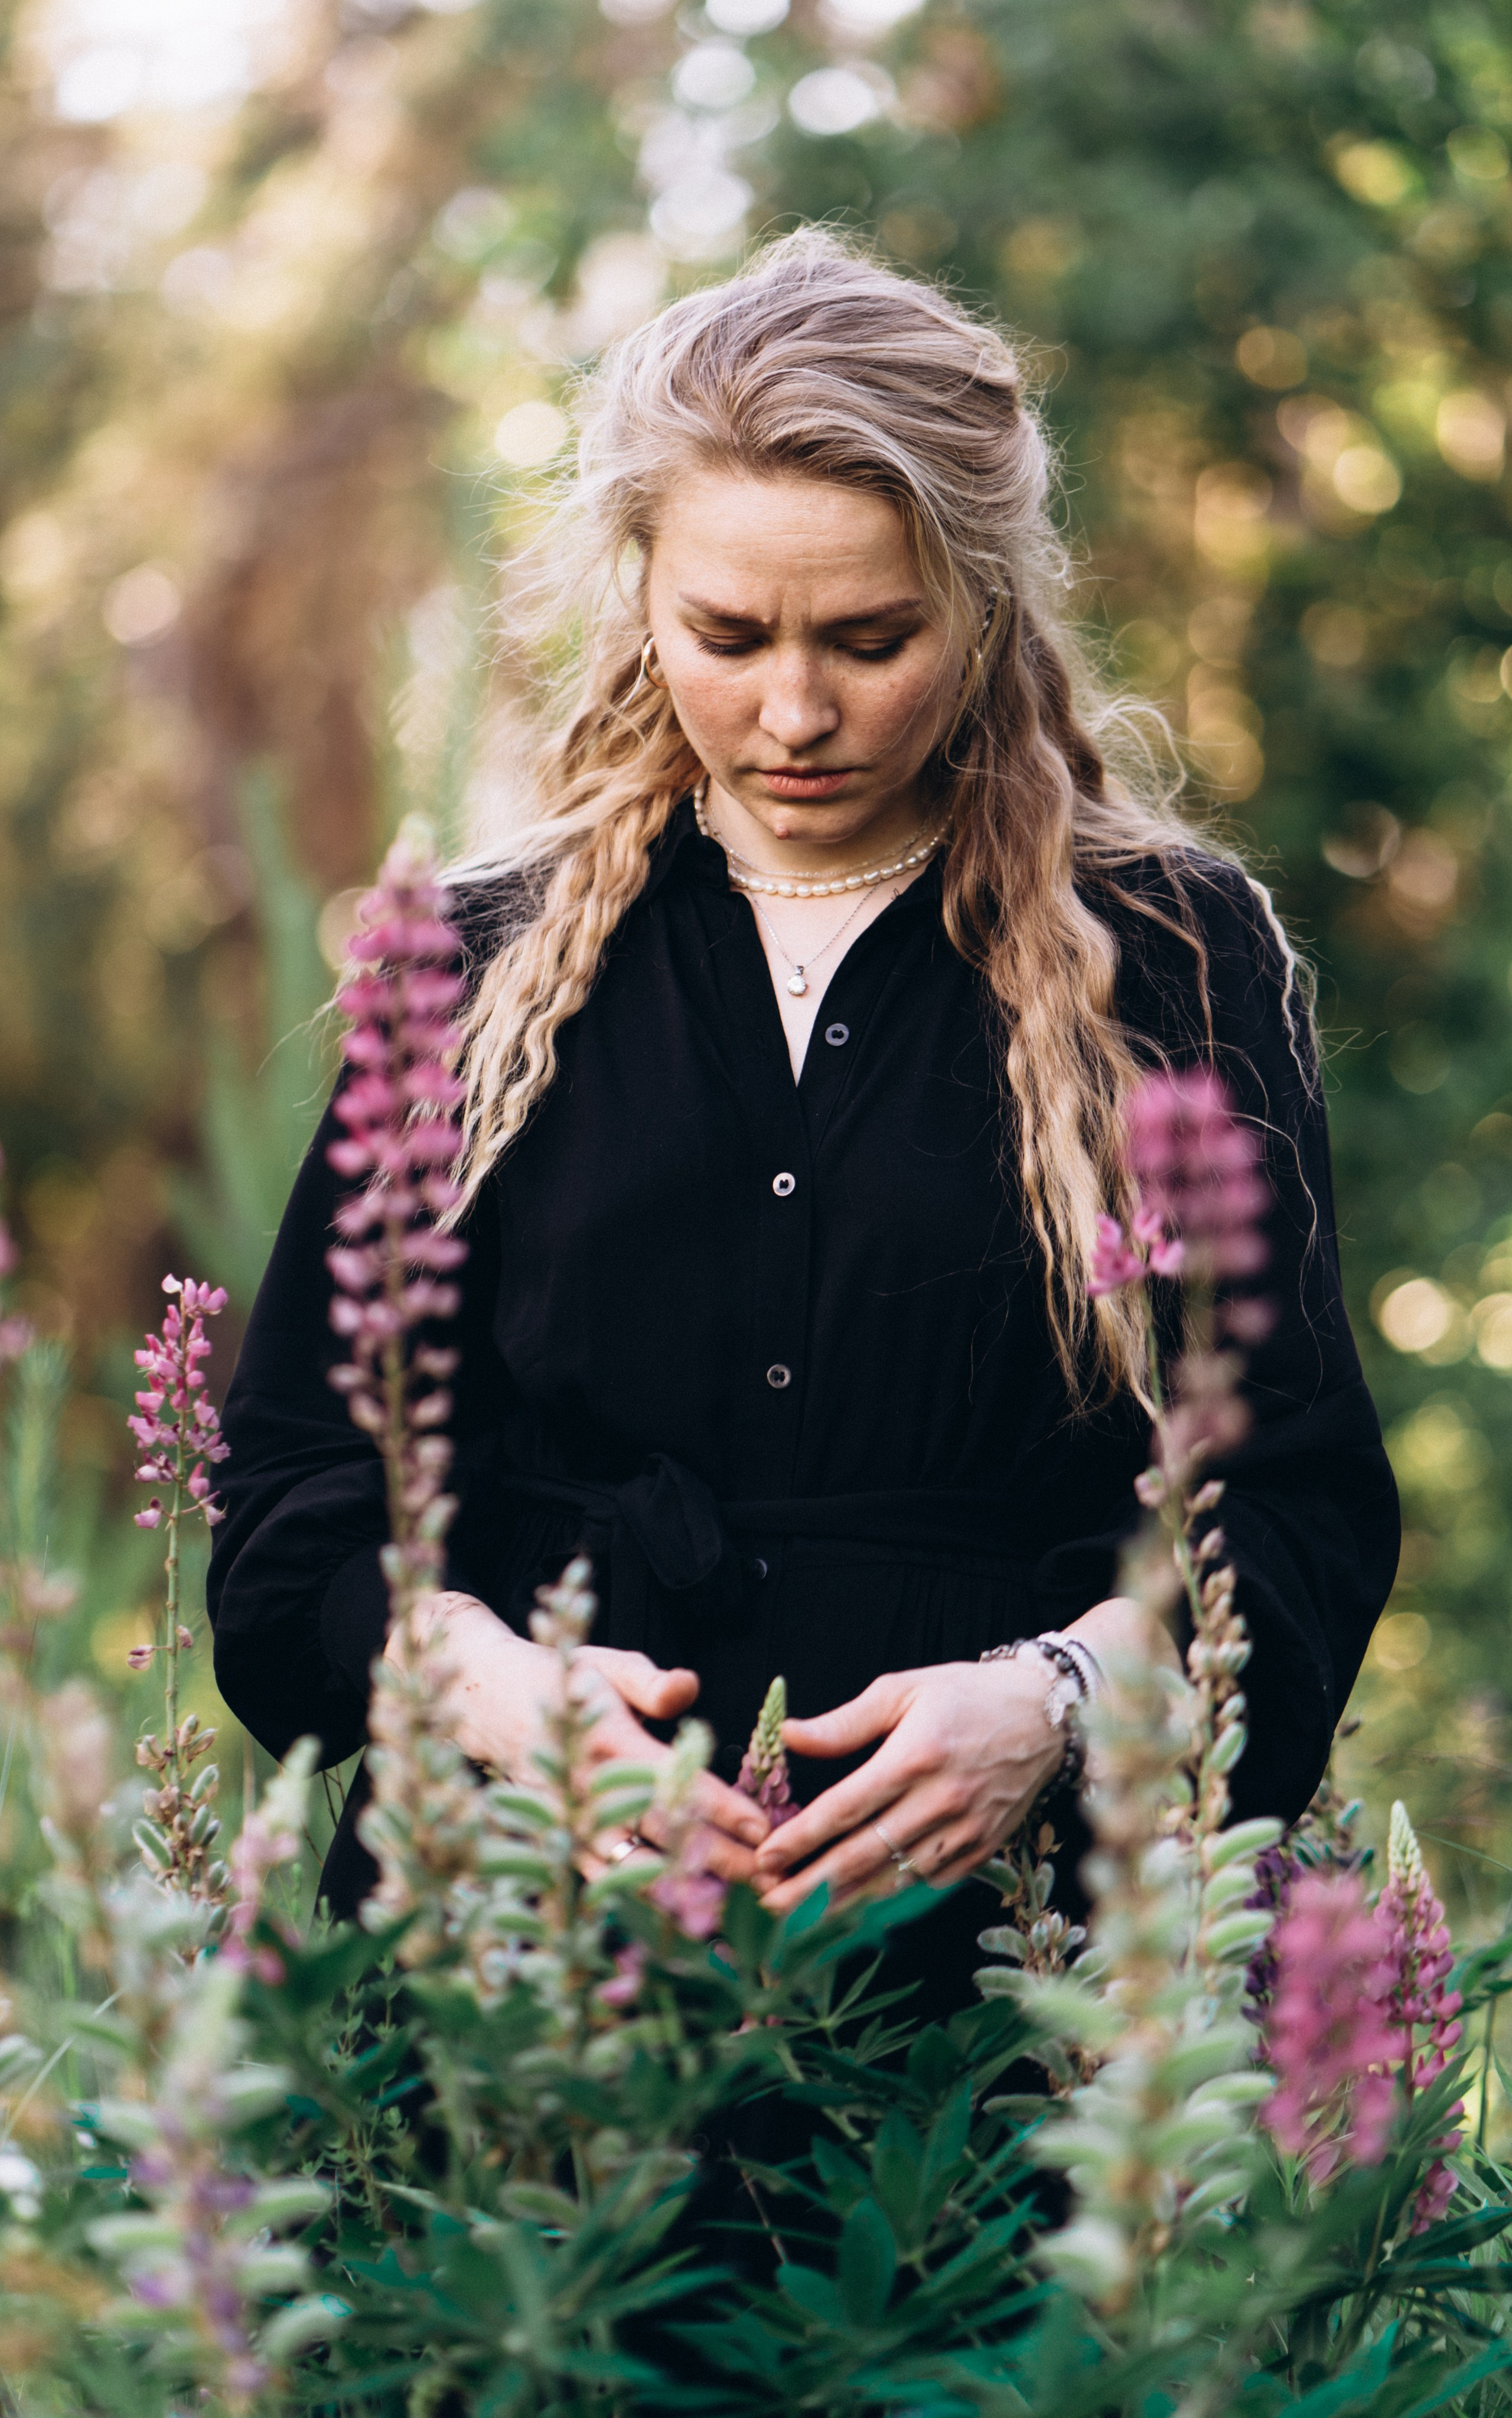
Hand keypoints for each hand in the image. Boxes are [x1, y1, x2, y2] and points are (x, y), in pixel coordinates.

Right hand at [387, 1593, 768, 1882]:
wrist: (487, 1704)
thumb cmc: (561, 1680)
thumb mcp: (605, 1665)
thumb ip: (650, 1681)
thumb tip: (687, 1689)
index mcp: (608, 1740)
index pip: (676, 1780)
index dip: (723, 1807)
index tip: (764, 1828)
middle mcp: (588, 1787)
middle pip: (662, 1833)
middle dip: (719, 1860)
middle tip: (769, 1880)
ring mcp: (568, 1821)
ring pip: (630, 1870)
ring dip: (683, 1893)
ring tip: (734, 1912)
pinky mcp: (555, 1843)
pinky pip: (598, 1883)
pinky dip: (636, 1905)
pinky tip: (677, 1925)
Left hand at [751, 1656, 1064, 1913]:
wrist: (1046, 1714)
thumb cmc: (967, 1695)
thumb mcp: (903, 1689)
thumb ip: (845, 1722)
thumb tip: (790, 1738)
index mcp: (915, 1756)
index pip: (845, 1808)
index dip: (801, 1838)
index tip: (765, 1857)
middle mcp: (941, 1800)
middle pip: (864, 1856)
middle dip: (810, 1887)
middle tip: (767, 1904)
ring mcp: (965, 1831)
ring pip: (894, 1880)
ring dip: (844, 1903)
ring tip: (800, 1920)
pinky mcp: (983, 1849)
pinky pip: (928, 1882)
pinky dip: (892, 1898)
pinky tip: (857, 1907)